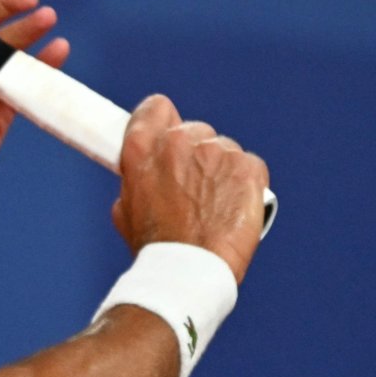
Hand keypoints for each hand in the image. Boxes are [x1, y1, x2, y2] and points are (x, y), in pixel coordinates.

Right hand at [113, 95, 269, 281]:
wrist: (188, 269)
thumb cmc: (155, 246)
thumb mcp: (125, 207)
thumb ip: (137, 177)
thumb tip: (147, 173)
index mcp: (142, 147)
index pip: (157, 107)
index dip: (163, 121)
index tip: (168, 136)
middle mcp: (179, 142)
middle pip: (195, 130)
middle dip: (195, 154)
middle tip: (192, 186)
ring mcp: (216, 152)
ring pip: (224, 149)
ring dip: (220, 170)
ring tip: (215, 205)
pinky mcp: (247, 168)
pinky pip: (250, 165)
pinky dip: (245, 183)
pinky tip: (234, 206)